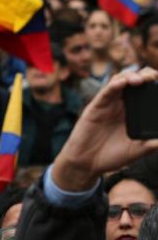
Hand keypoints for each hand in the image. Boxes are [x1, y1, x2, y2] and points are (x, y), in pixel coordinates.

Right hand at [52, 68, 157, 190]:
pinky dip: (114, 85)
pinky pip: (106, 92)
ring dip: (131, 76)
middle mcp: (122, 105)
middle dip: (147, 75)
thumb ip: (153, 143)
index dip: (156, 84)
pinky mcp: (96, 107)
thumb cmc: (112, 156)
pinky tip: (122, 83)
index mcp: (135, 112)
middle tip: (155, 77)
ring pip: (120, 81)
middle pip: (135, 81)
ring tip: (141, 80)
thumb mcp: (138, 150)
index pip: (147, 91)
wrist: (88, 164)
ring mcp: (109, 104)